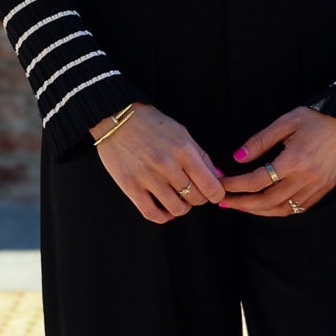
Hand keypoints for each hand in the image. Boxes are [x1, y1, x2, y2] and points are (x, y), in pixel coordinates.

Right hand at [91, 103, 226, 224]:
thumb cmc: (152, 124)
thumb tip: (219, 178)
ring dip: (182, 207)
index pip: (211, 185)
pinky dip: (163, 216)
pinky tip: (164, 209)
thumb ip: (201, 157)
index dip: (217, 194)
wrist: (117, 119)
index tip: (214, 194)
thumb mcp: (182, 133)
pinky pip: (152, 213)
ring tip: (178, 199)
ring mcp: (148, 177)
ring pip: (176, 209)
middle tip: (193, 192)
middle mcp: (167, 165)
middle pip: (195, 198)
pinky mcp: (130, 186)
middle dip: (199, 198)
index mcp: (183, 150)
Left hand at [217, 106, 335, 215]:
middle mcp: (305, 178)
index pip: (258, 180)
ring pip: (282, 209)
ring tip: (241, 206)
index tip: (221, 184)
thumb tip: (238, 158)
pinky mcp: (323, 190)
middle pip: (267, 200)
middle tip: (223, 201)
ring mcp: (316, 187)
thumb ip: (260, 141)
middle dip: (242, 203)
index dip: (236, 185)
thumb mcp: (286, 122)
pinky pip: (297, 209)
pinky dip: (278, 211)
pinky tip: (266, 207)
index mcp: (294, 160)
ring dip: (258, 211)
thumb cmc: (316, 119)